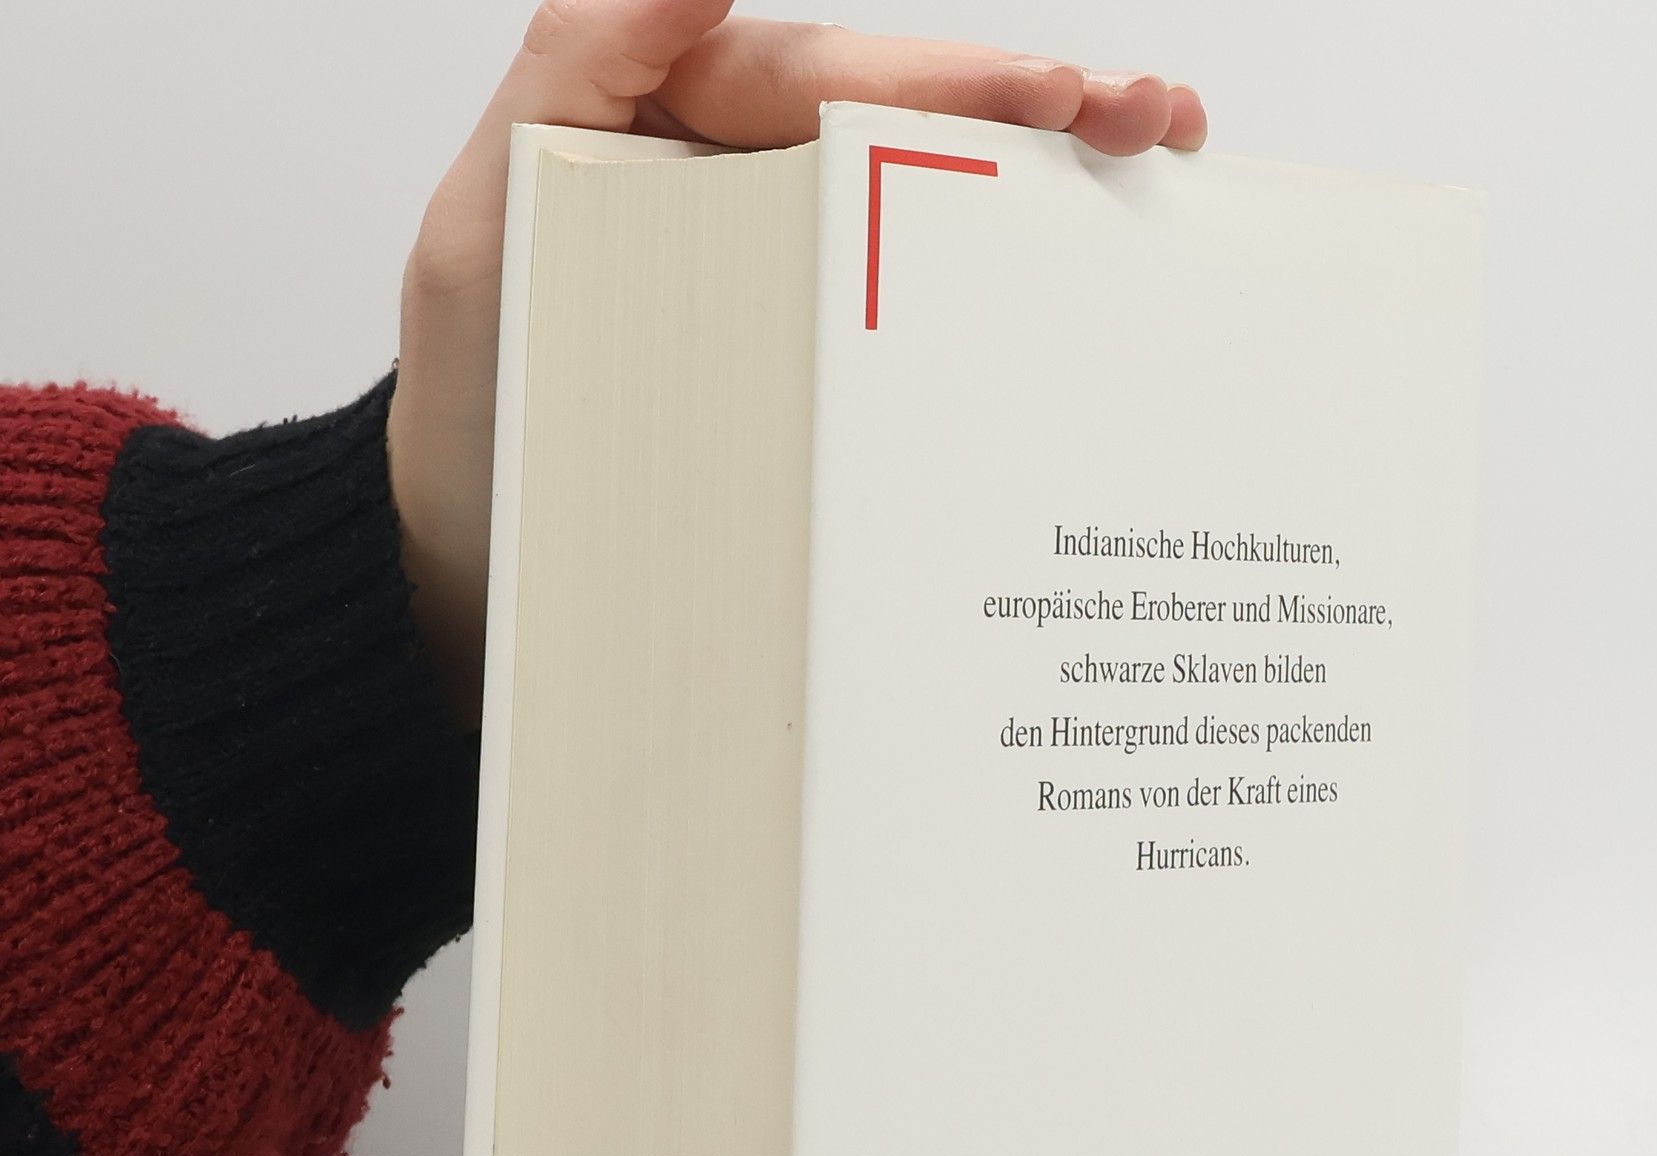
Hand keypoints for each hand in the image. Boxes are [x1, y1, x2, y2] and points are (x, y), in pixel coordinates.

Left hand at [388, 1, 1207, 724]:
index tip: (1063, 97)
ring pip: (934, 218)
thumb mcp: (479, 227)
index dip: (956, 82)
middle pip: (914, 132)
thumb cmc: (472, 402)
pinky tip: (1085, 302)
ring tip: (1161, 171)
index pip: (835, 82)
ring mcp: (795, 288)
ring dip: (1052, 197)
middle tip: (1159, 119)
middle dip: (1045, 116)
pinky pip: (913, 327)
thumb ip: (578, 67)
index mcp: (688, 134)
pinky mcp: (815, 379)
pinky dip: (1004, 311)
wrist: (476, 565)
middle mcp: (756, 196)